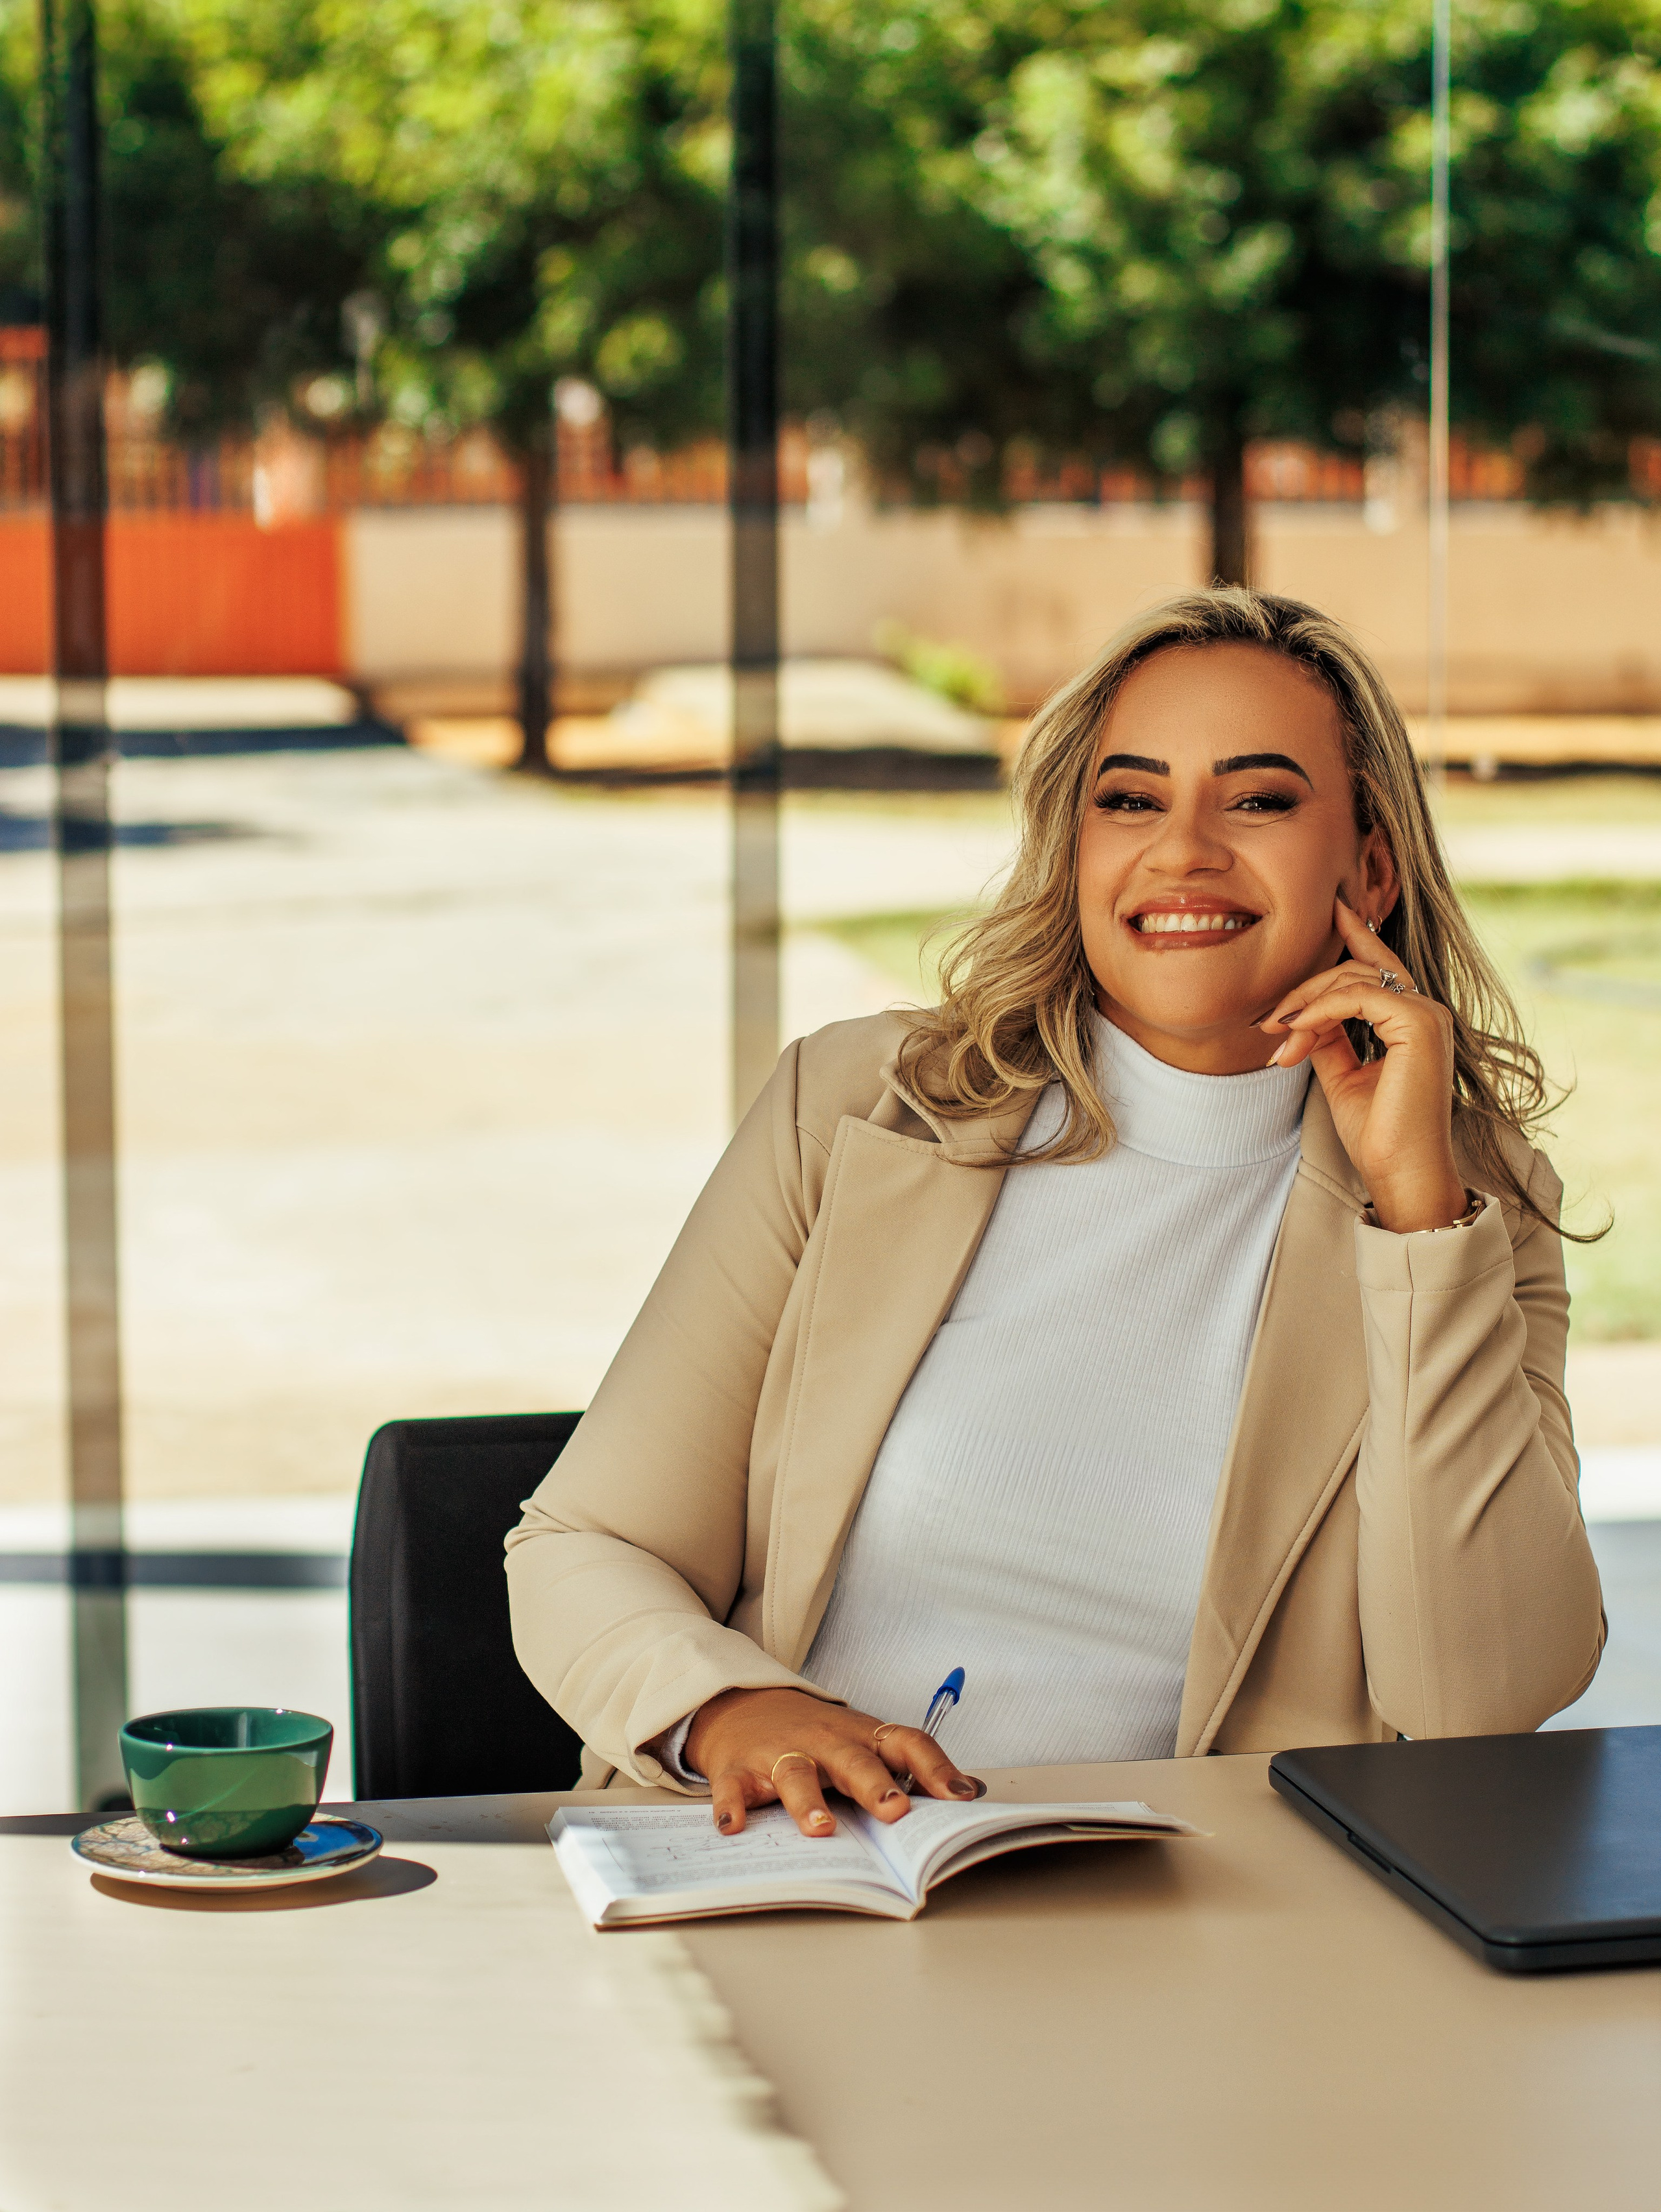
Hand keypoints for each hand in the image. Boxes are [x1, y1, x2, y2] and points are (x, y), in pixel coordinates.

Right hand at [683, 1686, 981, 1837]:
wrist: (745, 1706)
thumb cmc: (819, 1737)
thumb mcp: (864, 1743)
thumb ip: (908, 1769)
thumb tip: (973, 1794)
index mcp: (863, 1737)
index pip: (907, 1743)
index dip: (935, 1768)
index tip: (960, 1797)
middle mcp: (825, 1742)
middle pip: (853, 1760)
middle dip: (874, 1785)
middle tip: (894, 1810)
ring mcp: (780, 1753)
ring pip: (794, 1773)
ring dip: (808, 1801)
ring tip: (821, 1829)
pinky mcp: (740, 1768)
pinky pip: (733, 1787)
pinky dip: (731, 1806)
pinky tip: (733, 1827)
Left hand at [1260, 895, 1468, 1233]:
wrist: (1401, 1173)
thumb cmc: (1378, 1134)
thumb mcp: (1342, 1075)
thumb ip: (1330, 1038)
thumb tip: (1304, 1014)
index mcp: (1413, 1022)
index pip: (1380, 967)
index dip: (1357, 934)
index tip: (1333, 908)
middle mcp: (1426, 1012)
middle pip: (1356, 971)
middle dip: (1304, 990)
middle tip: (1268, 1022)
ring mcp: (1427, 1015)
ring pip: (1352, 979)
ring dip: (1304, 1005)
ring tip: (1276, 1036)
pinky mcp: (1420, 1025)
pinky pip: (1357, 996)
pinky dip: (1319, 1010)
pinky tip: (1295, 1031)